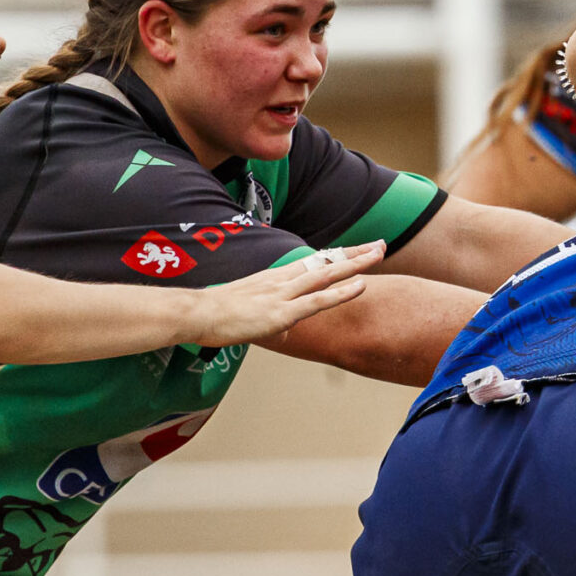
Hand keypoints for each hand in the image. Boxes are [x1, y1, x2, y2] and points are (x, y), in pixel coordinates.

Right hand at [193, 242, 384, 346]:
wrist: (196, 314)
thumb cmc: (215, 316)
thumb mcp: (248, 316)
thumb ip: (271, 322)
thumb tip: (285, 331)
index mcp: (273, 278)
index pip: (312, 263)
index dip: (336, 256)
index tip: (356, 249)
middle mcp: (282, 280)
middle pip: (325, 262)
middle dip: (354, 253)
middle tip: (379, 243)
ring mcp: (283, 294)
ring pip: (328, 275)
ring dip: (356, 263)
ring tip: (379, 253)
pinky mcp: (282, 312)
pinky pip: (318, 300)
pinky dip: (342, 292)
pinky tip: (362, 284)